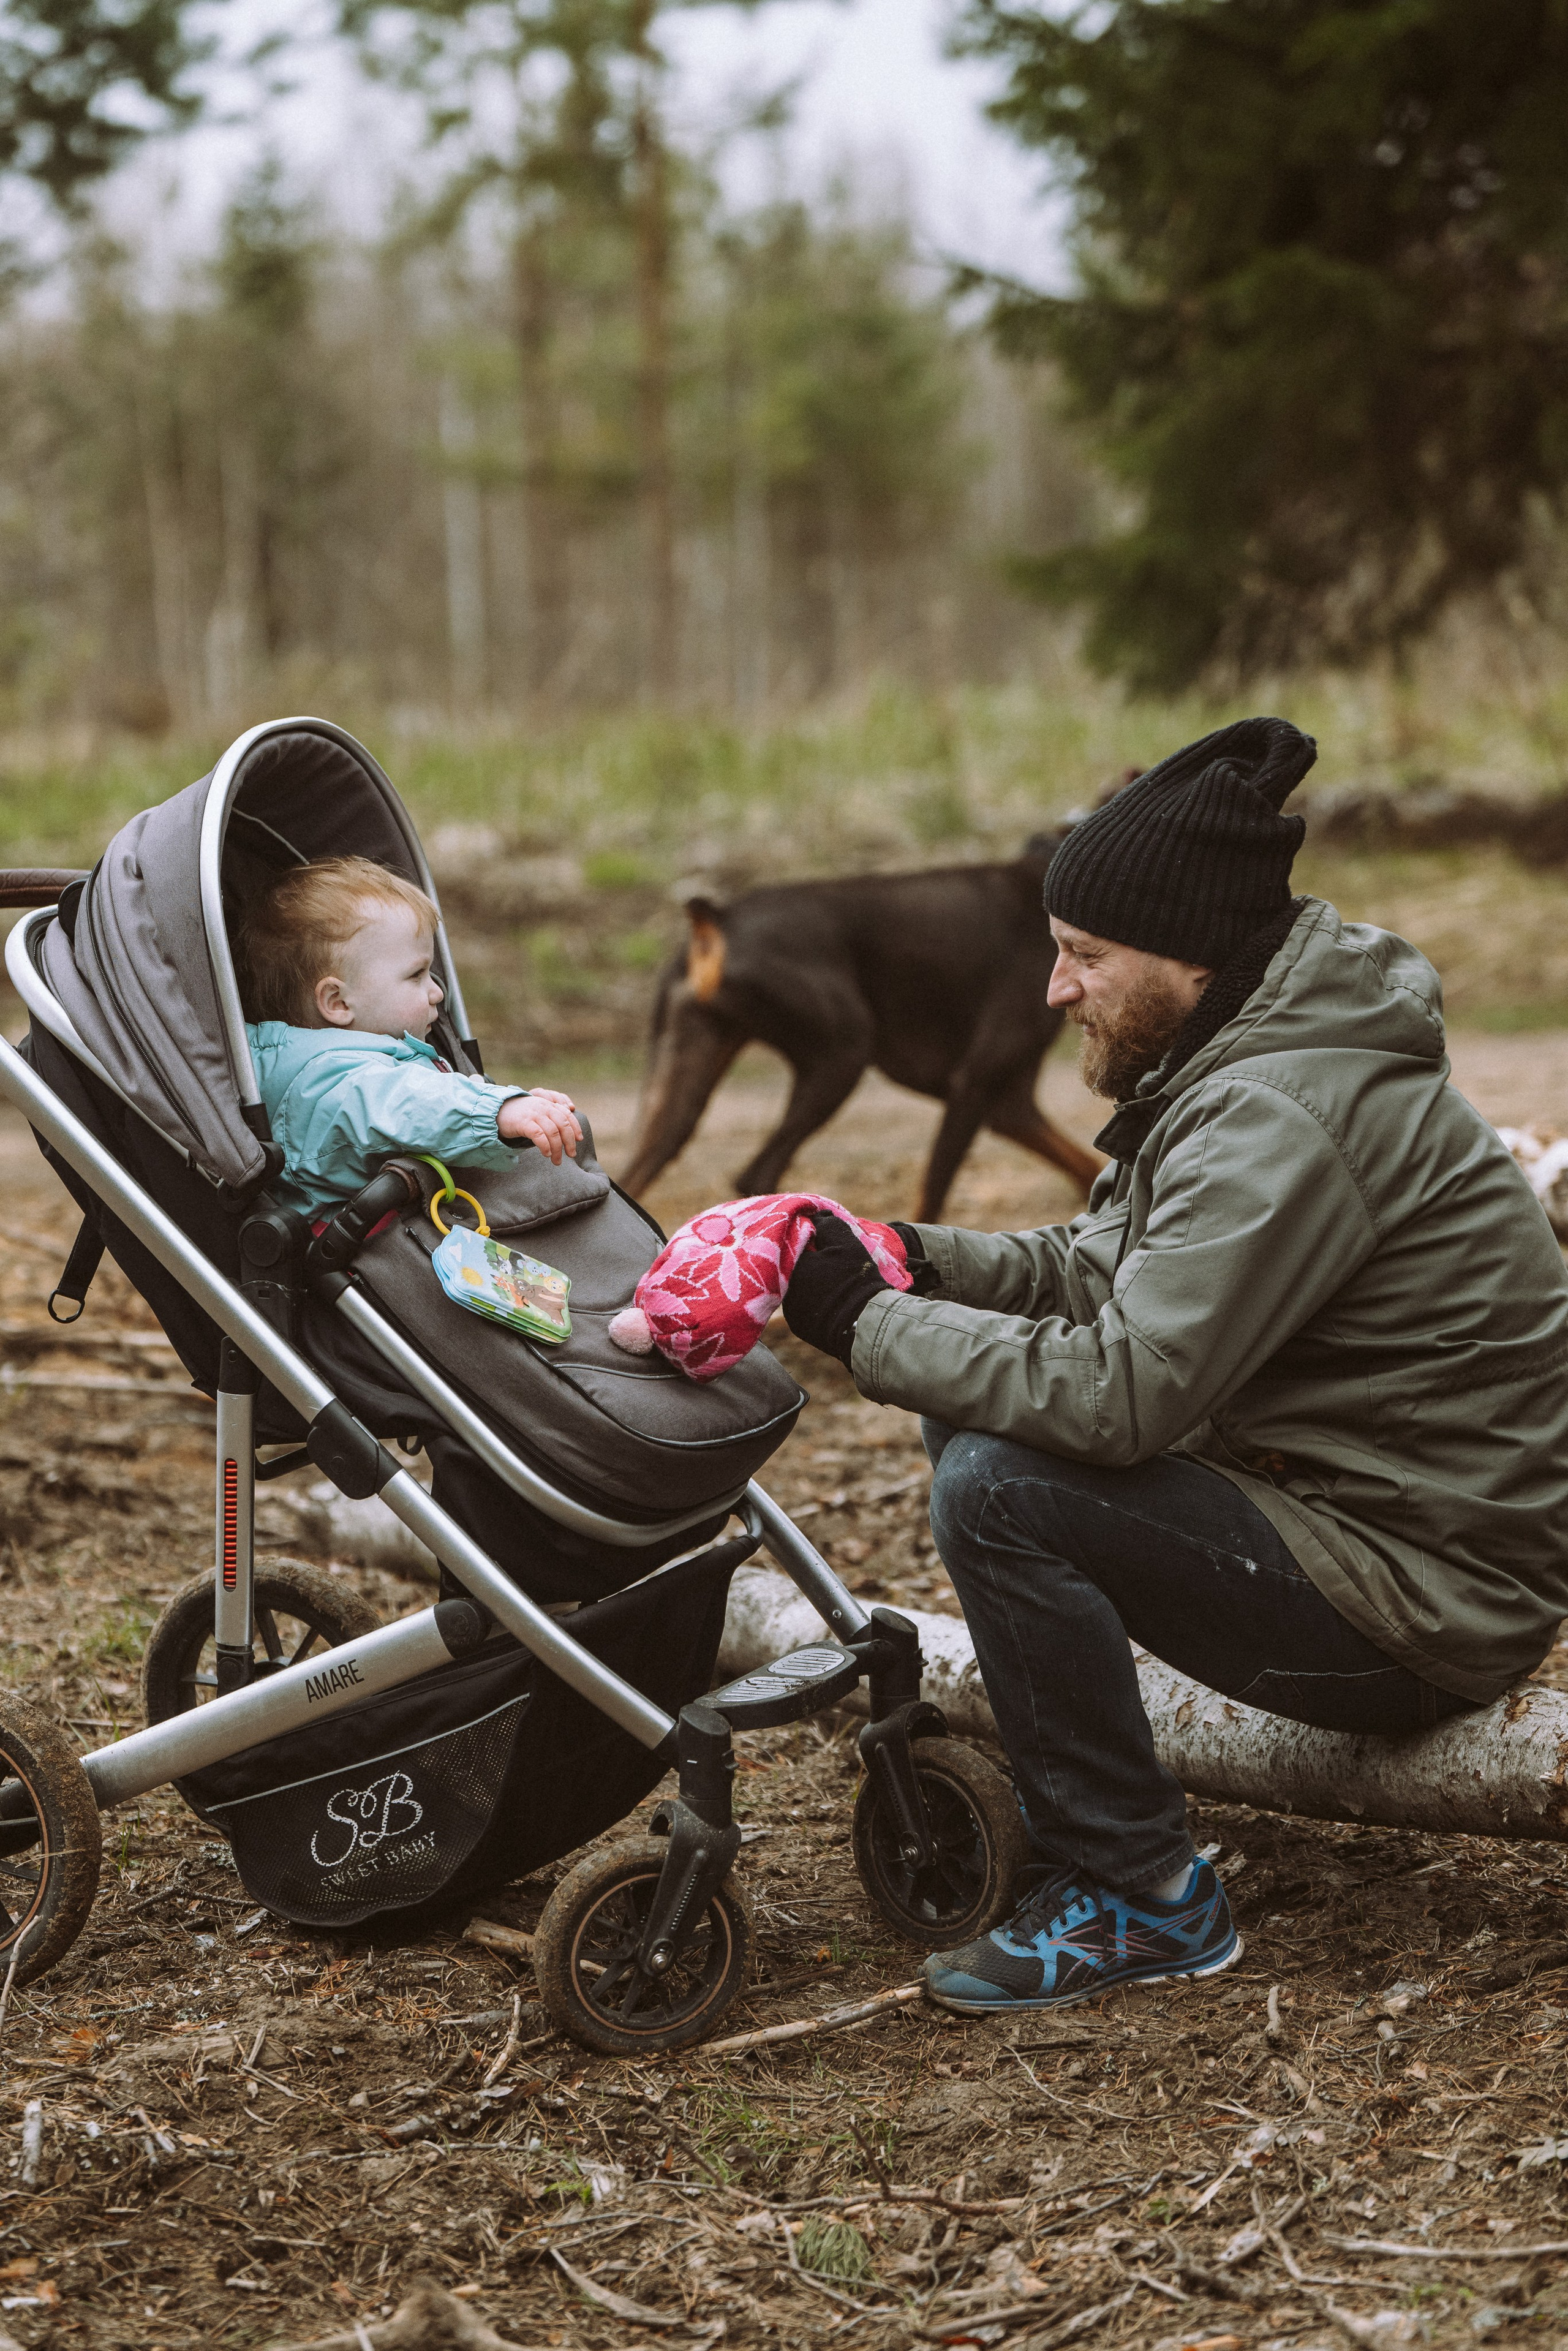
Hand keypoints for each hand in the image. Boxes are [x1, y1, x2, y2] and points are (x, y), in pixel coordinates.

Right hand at [498, 1090, 581, 1164]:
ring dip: (557, 1149)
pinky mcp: (524, 1122)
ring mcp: (534, 1114)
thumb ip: (549, 1120)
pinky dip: (545, 1146)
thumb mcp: (536, 1114)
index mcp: (548, 1105)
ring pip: (553, 1132)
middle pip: (563, 1124)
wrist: (496, 1112)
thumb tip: (563, 1136)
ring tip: (557, 1160)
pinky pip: (539, 1135)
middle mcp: (543, 1107)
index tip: (580, 1140)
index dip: (575, 1127)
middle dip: (569, 1141)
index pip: (567, 1115)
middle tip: (571, 1154)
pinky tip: (546, 1154)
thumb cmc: (519, 1116)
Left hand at [782, 1210, 890, 1367]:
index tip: (824, 1239)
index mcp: (792, 1266)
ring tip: (831, 1281)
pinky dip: (812, 1301)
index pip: (795, 1243)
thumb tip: (815, 1216)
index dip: (811, 1238)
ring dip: (809, 1282)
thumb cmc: (856, 1279)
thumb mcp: (846, 1242)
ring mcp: (790, 1312)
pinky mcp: (799, 1327)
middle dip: (809, 1260)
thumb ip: (827, 1224)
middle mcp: (784, 1290)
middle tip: (830, 1260)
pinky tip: (829, 1299)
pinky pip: (802, 1307)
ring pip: (797, 1287)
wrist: (867, 1324)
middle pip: (795, 1267)